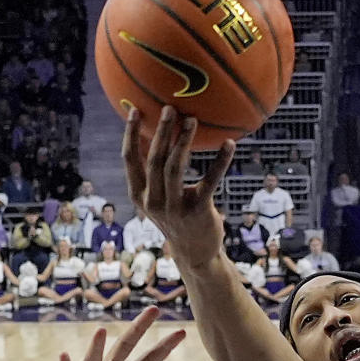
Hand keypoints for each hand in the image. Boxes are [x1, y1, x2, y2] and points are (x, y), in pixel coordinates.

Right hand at [122, 107, 233, 269]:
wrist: (195, 253)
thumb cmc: (177, 218)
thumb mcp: (159, 198)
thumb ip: (154, 174)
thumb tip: (156, 136)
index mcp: (140, 194)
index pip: (130, 159)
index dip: (131, 134)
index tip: (135, 109)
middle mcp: (154, 201)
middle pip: (153, 159)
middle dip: (161, 131)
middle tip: (169, 108)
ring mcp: (175, 207)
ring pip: (175, 167)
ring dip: (183, 141)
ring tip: (192, 120)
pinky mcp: (198, 211)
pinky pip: (210, 181)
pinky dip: (220, 161)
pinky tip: (229, 144)